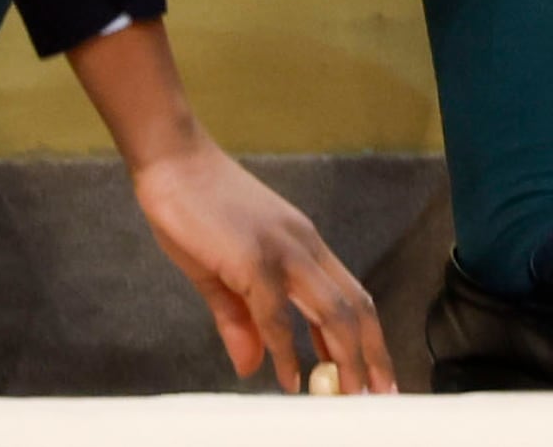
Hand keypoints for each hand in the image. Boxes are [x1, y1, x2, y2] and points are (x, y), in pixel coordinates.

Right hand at [67, 19, 396, 391]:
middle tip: (381, 394)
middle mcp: (303, 245)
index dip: (368, 338)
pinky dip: (287, 351)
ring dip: (346, 357)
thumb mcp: (220, 271)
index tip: (376, 374)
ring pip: (333, 309)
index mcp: (302, 243)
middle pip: (355, 306)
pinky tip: (289, 379)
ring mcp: (281, 249)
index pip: (350, 295)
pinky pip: (277, 313)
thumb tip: (251, 365)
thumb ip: (239, 319)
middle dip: (373, 355)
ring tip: (351, 395)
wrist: (171, 157)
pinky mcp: (253, 257)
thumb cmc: (193, 206)